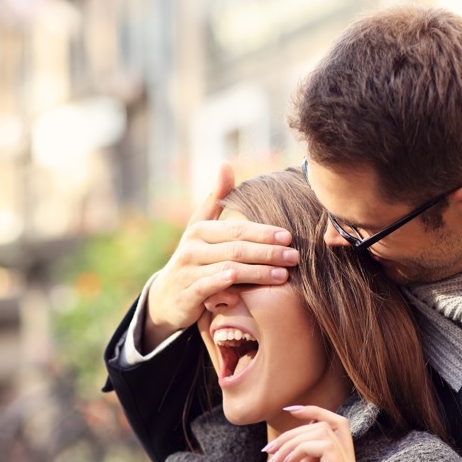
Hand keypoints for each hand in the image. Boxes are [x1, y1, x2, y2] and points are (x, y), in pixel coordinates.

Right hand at [142, 162, 299, 351]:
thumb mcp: (200, 227)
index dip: (263, 232)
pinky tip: (246, 292)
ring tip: (283, 275)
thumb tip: (225, 164)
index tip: (288, 236)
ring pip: (229, 270)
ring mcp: (188, 271)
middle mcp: (192, 248)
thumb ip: (215, 199)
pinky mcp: (187, 294)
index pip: (236, 229)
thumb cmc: (193, 258)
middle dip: (268, 252)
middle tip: (294, 257)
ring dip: (258, 273)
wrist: (167, 297)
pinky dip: (228, 289)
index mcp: (199, 230)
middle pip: (236, 249)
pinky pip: (211, 289)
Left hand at [266, 405, 362, 461]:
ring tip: (273, 460)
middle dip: (295, 431)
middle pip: (329, 426)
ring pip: (324, 434)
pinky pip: (324, 448)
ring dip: (292, 441)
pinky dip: (299, 448)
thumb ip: (309, 455)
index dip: (315, 411)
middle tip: (270, 450)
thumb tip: (308, 428)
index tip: (289, 409)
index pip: (338, 426)